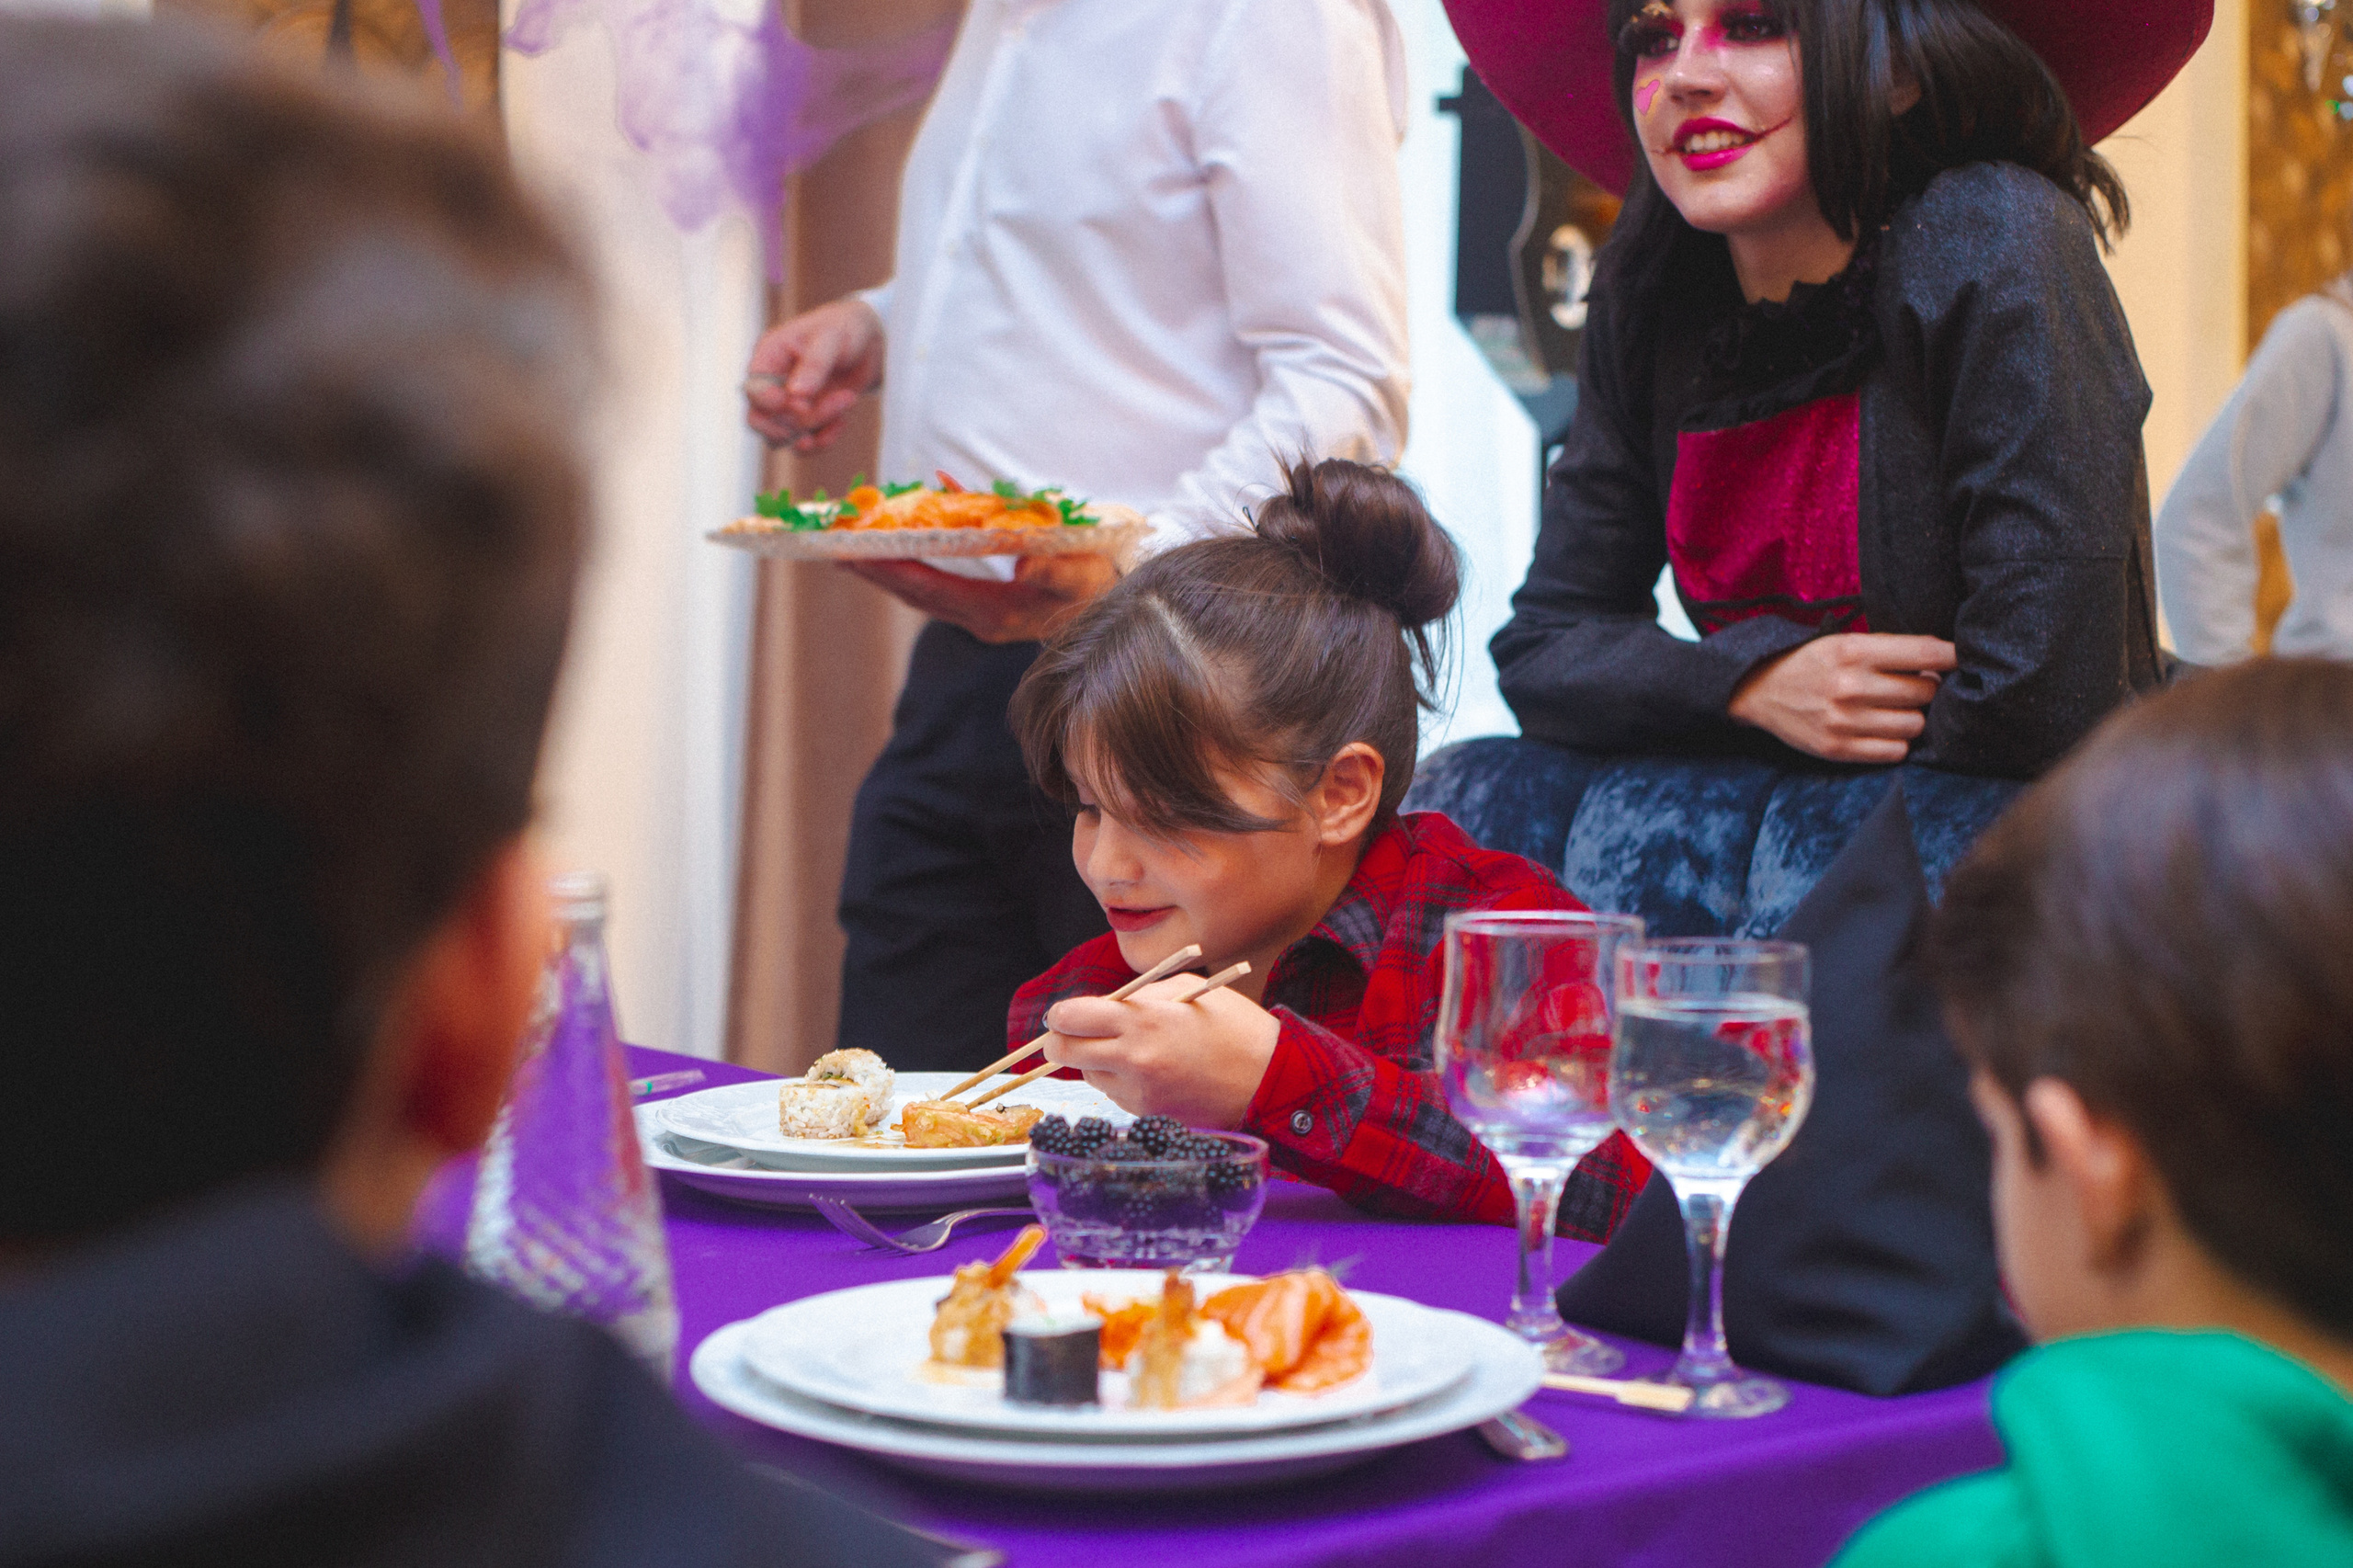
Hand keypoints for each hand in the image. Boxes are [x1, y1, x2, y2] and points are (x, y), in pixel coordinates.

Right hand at [743, 298, 883, 451]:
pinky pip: (805, 445)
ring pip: (782, 436)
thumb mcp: (831, 338)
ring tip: (845, 401)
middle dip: (791, 422)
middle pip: (759, 420)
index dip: (769, 403)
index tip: (799, 403)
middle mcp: (773, 382)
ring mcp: (788, 404)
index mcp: (769, 355)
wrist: (871, 342)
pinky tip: (843, 421)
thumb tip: (796, 394)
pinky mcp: (808, 420)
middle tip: (817, 409)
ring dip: (813, 429)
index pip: (752, 389)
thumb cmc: (845, 329)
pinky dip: (824, 441)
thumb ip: (814, 365)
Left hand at [840, 552, 1117, 643]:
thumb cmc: (1099, 585)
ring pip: (922, 592)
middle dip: (875, 571)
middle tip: (832, 545)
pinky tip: (896, 538)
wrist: (1114, 604)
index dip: (893, 569)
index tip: (857, 550)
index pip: (932, 590)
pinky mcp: (983, 605)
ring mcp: (980, 615)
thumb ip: (1055, 570)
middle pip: (916, 594)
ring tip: (847, 548)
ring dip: (885, 570)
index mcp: (997, 614)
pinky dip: (913, 562)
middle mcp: (981, 619)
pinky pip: (938, 583)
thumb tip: (1021, 564)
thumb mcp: (1084, 574)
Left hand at [1040, 976, 1281, 1129]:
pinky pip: (1116, 1094)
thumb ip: (1136, 996)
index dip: (1061, 1014)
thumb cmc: (1233, 1026)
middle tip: (1077, 1034)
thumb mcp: (1184, 989)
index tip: (1067, 1013)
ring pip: (1088, 1076)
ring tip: (1134, 1051)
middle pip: (1063, 1052)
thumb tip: (1100, 1006)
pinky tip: (1154, 1072)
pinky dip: (1122, 1082)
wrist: (1269, 1078)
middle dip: (1062, 1041)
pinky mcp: (1147, 1115)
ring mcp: (1138, 1092)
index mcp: (1141, 1021)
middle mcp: (1133, 1059)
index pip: (1069, 1018)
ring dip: (1097, 1062)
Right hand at [1727, 633, 1958, 763]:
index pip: (1925, 654)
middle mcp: (1850, 685)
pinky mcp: (1837, 749)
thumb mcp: (1845, 641)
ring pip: (1914, 725)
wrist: (1760, 690)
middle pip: (1925, 692)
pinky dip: (1896, 742)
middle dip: (1926, 689)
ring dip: (1912, 717)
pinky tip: (1882, 730)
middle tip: (1911, 687)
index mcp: (1854, 651)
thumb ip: (1891, 648)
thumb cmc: (1812, 663)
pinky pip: (1894, 752)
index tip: (1962, 659)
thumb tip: (1944, 658)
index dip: (1953, 657)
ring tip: (1894, 709)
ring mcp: (1843, 721)